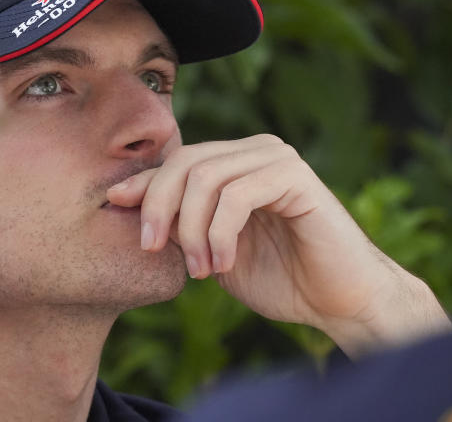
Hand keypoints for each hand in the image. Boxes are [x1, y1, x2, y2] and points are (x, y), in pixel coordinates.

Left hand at [106, 134, 451, 356]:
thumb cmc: (276, 276)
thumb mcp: (208, 248)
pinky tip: (221, 264)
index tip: (114, 207)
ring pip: (206, 178)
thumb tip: (120, 196)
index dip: (141, 183)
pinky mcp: (297, 177)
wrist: (336, 302)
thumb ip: (176, 221)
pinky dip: (220, 233)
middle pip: (184, 162)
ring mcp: (277, 158)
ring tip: (199, 270)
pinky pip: (238, 195)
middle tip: (151, 247)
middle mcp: (253, 150)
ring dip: (192, 229)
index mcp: (232, 162)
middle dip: (158, 205)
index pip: (174, 162)